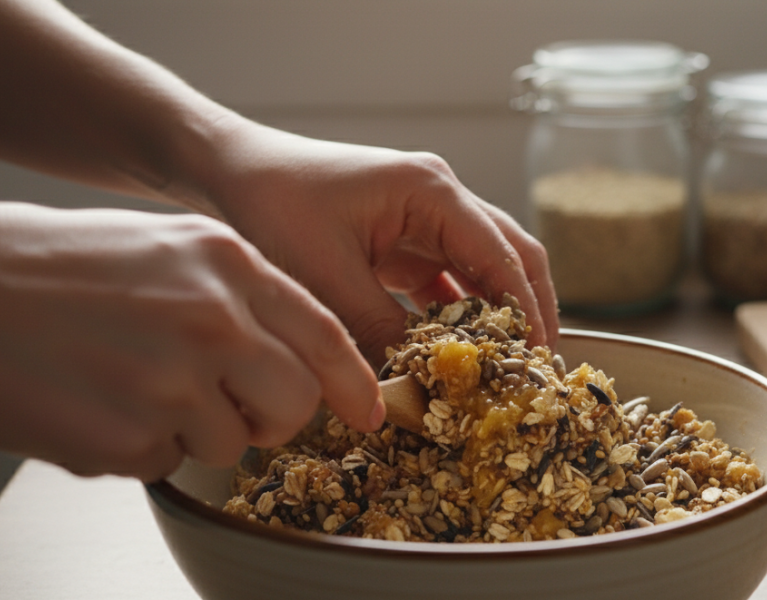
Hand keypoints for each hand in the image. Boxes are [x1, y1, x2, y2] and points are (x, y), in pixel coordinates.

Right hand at [0, 202, 381, 481]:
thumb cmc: (53, 265)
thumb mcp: (167, 246)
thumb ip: (238, 294)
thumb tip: (293, 351)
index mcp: (227, 265)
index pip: (325, 335)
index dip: (352, 381)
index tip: (367, 410)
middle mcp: (212, 319)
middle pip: (297, 400)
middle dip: (276, 417)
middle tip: (232, 406)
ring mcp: (172, 381)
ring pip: (234, 442)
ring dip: (194, 430)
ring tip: (131, 385)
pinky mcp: (129, 437)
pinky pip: (165, 463)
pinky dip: (137, 446)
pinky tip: (96, 402)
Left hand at [197, 123, 559, 367]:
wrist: (230, 170)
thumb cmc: (272, 204)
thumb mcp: (325, 275)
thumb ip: (376, 330)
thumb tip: (410, 391)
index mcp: (431, 191)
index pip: (502, 254)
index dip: (526, 309)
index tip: (536, 359)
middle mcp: (439, 198)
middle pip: (512, 254)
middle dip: (530, 310)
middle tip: (536, 368)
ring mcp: (424, 218)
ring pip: (484, 270)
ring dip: (496, 316)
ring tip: (505, 369)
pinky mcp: (403, 241)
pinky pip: (447, 283)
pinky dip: (458, 318)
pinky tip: (457, 355)